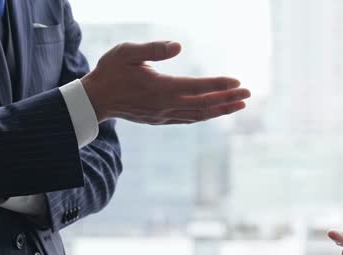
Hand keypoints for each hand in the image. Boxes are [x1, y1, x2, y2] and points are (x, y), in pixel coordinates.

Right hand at [80, 41, 250, 124]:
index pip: (197, 87)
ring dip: (220, 110)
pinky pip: (188, 119)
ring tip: (239, 105)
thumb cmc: (110, 71)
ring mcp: (163, 116)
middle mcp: (165, 106)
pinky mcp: (160, 120)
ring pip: (199, 116)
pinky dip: (205, 115)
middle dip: (228, 99)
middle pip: (204, 105)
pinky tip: (214, 111)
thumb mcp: (127, 52)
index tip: (238, 82)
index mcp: (160, 88)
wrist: (94, 100)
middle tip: (248, 95)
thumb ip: (154, 49)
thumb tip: (178, 46)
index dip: (219, 84)